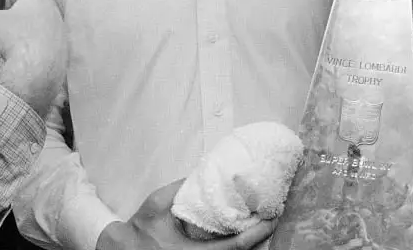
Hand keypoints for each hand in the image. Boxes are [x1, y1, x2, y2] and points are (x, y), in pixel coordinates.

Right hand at [0, 0, 66, 116]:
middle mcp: (51, 10)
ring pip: (28, 30)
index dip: (2, 1)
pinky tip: (10, 58)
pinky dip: (24, 48)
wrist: (35, 68)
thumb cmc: (15, 38)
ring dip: (9, 38)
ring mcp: (57, 30)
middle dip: (1, 24)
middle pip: (21, 13)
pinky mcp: (58, 47)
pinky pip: (37, 44)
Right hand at [96, 179, 275, 249]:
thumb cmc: (139, 229)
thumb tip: (202, 171)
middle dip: (259, 240)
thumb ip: (180, 189)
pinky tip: (245, 235)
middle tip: (273, 219)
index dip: (256, 234)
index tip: (272, 219)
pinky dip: (236, 247)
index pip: (234, 248)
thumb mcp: (157, 204)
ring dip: (250, 244)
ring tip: (263, 224)